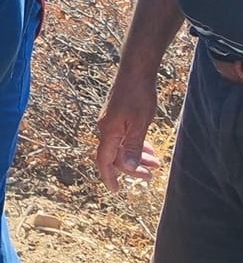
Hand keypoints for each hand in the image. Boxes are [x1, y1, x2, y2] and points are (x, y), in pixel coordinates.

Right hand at [95, 76, 162, 190]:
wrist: (135, 72)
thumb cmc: (138, 96)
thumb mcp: (140, 124)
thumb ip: (133, 146)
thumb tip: (128, 167)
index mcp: (109, 133)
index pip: (105, 161)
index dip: (109, 177)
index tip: (116, 190)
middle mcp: (106, 129)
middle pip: (115, 156)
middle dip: (132, 168)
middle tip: (150, 176)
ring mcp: (111, 122)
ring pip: (122, 146)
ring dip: (137, 157)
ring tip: (156, 163)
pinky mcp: (117, 116)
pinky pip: (125, 137)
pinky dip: (136, 145)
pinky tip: (148, 147)